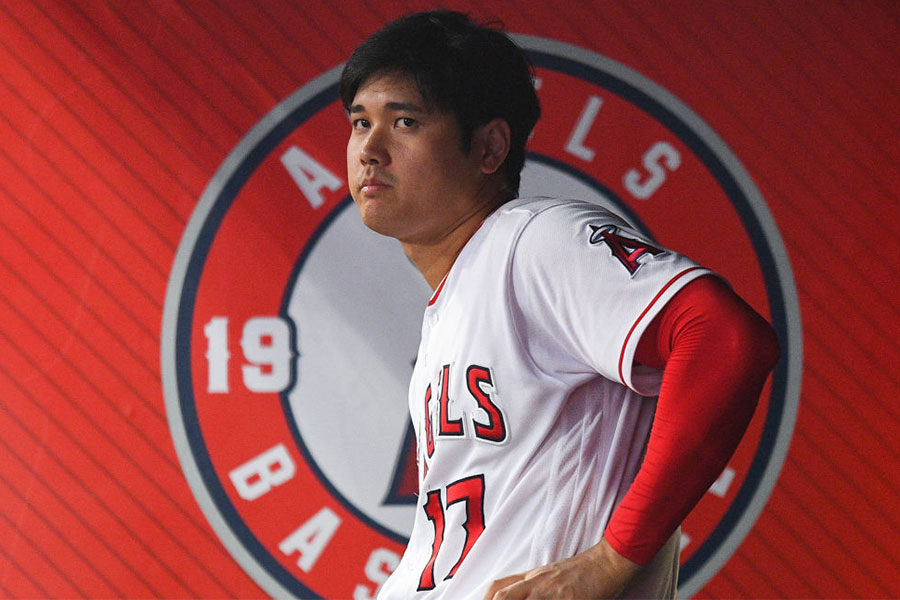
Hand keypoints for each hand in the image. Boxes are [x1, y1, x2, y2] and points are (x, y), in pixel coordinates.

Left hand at [481, 538, 640, 598]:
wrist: (606, 563)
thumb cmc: (580, 573)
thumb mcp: (551, 577)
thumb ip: (534, 588)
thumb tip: (515, 596)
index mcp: (531, 578)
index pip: (498, 587)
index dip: (485, 599)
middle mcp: (536, 583)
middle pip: (503, 595)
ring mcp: (551, 591)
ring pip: (519, 599)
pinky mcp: (568, 599)